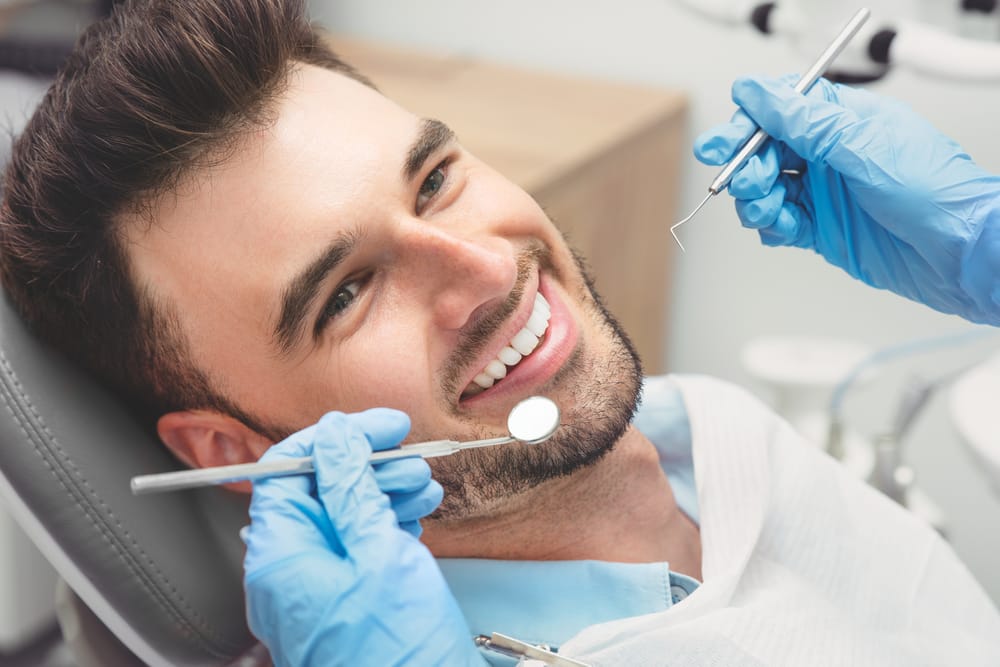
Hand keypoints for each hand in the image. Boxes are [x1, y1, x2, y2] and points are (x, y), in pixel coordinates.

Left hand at [242, 409, 484, 666]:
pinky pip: (358, 547)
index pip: (286, 470)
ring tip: (424, 487)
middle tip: (411, 457)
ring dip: (384, 492)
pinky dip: (388, 524)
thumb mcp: (378, 552)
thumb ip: (351, 488)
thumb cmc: (396, 652)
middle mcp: (292, 572)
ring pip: (344, 517)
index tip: (379, 426)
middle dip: (367, 466)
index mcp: (281, 556)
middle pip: (318, 491)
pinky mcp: (347, 601)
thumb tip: (334, 436)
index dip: (335, 438)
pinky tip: (417, 517)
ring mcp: (319, 589)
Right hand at [694, 75, 999, 324]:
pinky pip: (778, 224)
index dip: (747, 123)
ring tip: (770, 210)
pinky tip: (784, 228)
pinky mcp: (822, 229)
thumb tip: (758, 93)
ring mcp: (824, 192)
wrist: (960, 253)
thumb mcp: (862, 145)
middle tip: (747, 181)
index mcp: (842, 121)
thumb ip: (804, 120)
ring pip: (765, 189)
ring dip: (756, 200)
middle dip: (746, 165)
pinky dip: (771, 227)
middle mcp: (829, 154)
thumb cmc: (934, 191)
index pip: (780, 110)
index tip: (724, 143)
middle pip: (764, 150)